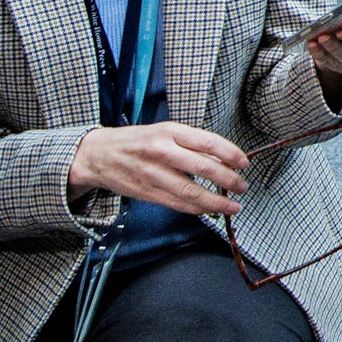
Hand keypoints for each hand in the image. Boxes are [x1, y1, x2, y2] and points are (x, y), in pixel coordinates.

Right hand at [67, 122, 251, 216]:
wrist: (97, 155)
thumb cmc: (137, 141)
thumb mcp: (163, 131)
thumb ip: (190, 143)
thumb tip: (223, 158)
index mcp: (168, 131)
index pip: (206, 141)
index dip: (229, 153)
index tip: (244, 162)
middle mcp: (161, 151)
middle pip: (202, 167)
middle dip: (228, 180)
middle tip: (242, 186)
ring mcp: (153, 173)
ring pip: (190, 191)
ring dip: (216, 201)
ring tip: (233, 205)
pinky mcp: (147, 192)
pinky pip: (177, 203)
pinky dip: (197, 208)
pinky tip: (210, 210)